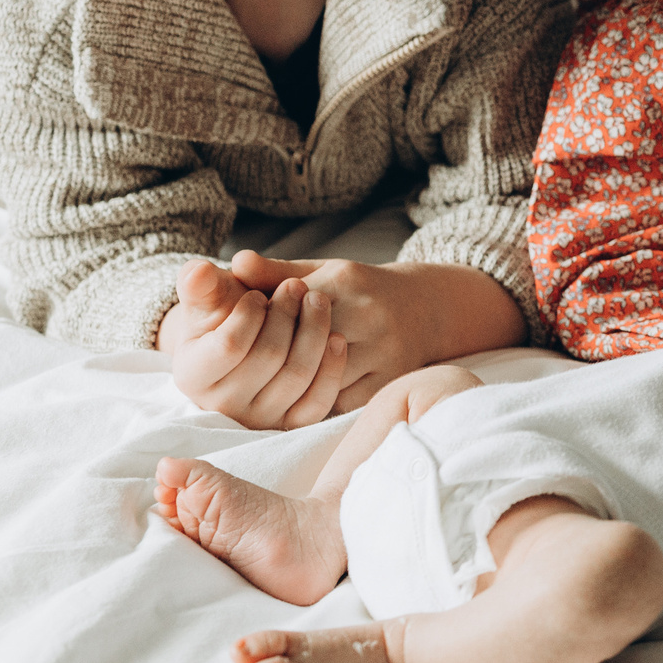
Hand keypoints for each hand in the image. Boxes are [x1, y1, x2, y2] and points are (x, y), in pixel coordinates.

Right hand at [157, 259, 345, 428]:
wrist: (245, 340)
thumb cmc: (223, 315)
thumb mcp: (208, 298)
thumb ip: (201, 284)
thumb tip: (197, 270)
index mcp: (193, 375)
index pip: (229, 345)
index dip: (250, 313)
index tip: (258, 293)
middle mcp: (223, 405)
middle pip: (268, 357)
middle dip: (286, 315)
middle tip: (296, 286)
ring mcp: (258, 418)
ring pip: (296, 376)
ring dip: (314, 332)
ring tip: (318, 300)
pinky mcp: (290, 423)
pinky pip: (318, 402)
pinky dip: (331, 368)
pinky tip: (336, 338)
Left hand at [226, 252, 522, 412]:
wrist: (427, 308)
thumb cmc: (361, 291)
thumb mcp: (323, 271)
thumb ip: (277, 271)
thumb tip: (235, 262)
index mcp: (346, 282)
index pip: (290, 308)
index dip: (263, 325)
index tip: (242, 335)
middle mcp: (369, 315)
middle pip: (306, 346)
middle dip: (276, 358)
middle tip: (249, 369)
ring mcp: (383, 350)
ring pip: (323, 377)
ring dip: (294, 384)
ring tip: (268, 386)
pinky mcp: (389, 380)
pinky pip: (342, 401)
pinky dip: (318, 401)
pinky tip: (299, 399)